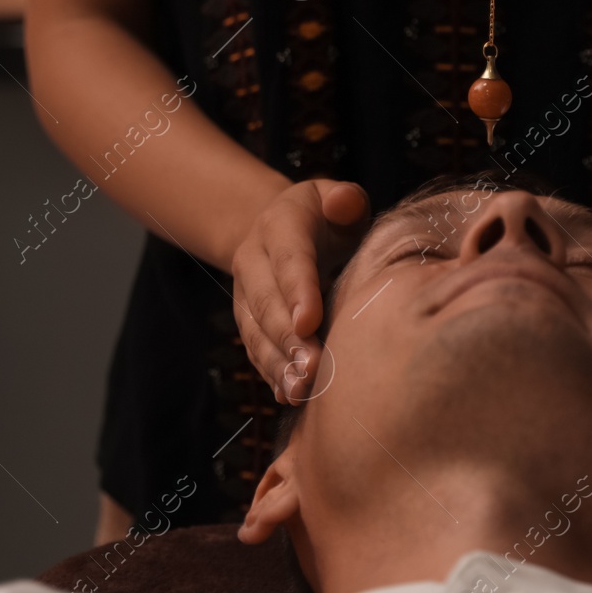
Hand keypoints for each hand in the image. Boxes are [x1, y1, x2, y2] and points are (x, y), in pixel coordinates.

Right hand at [230, 178, 369, 403]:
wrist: (278, 229)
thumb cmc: (323, 215)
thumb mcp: (333, 196)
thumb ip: (344, 198)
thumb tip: (344, 204)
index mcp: (279, 226)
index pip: (290, 259)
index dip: (298, 291)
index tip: (310, 323)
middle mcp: (254, 262)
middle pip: (268, 303)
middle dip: (288, 339)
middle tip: (312, 369)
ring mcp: (247, 295)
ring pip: (257, 332)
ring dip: (278, 364)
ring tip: (301, 392)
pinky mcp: (249, 321)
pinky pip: (256, 350)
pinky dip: (272, 374)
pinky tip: (289, 396)